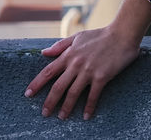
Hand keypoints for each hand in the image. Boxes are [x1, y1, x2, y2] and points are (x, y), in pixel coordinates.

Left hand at [24, 25, 142, 120]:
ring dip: (66, 107)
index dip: (37, 84)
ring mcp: (88, 71)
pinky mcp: (101, 76)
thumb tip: (43, 53)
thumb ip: (60, 45)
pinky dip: (89, 107)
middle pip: (58, 87)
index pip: (48, 71)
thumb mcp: (78, 37)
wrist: (122, 33)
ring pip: (73, 93)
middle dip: (49, 102)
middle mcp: (76, 64)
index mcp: (69, 55)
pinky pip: (93, 95)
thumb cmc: (101, 35)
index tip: (28, 94)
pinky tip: (86, 116)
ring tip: (62, 117)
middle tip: (44, 113)